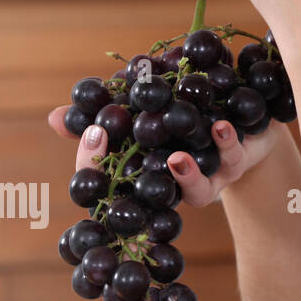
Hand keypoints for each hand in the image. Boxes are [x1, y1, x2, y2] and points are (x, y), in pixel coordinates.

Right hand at [47, 107, 284, 206]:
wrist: (246, 118)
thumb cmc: (186, 115)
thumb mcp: (147, 107)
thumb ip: (109, 109)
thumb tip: (54, 117)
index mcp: (143, 171)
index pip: (106, 178)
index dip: (92, 163)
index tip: (90, 136)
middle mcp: (172, 185)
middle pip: (147, 193)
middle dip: (133, 181)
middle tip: (121, 160)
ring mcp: (206, 180)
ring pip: (197, 191)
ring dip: (185, 175)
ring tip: (177, 158)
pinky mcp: (235, 166)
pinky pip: (231, 159)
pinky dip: (225, 143)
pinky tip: (220, 126)